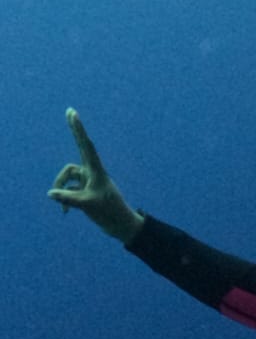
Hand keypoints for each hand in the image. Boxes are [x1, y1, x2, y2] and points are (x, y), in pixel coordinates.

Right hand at [49, 109, 143, 242]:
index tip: (72, 113)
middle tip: (70, 111)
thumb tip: (50, 193)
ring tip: (65, 207)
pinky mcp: (86, 190)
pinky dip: (66, 200)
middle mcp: (93, 172)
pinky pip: (69, 190)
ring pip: (68, 177)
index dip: (78, 130)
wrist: (121, 226)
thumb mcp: (87, 205)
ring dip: (62, 188)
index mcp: (96, 171)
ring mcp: (89, 181)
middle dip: (75, 132)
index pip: (86, 146)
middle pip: (80, 148)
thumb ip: (68, 199)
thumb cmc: (108, 213)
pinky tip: (66, 213)